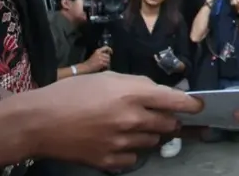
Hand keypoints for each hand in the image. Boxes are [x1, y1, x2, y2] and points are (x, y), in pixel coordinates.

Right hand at [26, 72, 202, 171]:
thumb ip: (135, 84)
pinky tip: (115, 142)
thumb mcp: (105, 77)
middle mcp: (132, 120)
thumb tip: (157, 92)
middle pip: (168, 124)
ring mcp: (122, 144)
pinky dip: (130, 151)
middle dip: (167, 119)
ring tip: (128, 126)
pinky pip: (134, 159)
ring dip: (148, 135)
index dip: (190, 104)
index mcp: (131, 94)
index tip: (198, 106)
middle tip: (156, 115)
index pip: (174, 100)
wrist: (39, 122)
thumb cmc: (71, 93)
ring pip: (152, 142)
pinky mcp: (111, 162)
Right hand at [84, 46, 111, 72]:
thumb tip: (108, 54)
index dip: (109, 49)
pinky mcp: (101, 63)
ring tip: (103, 66)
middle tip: (104, 63)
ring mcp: (100, 58)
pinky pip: (107, 65)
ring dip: (107, 64)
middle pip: (108, 56)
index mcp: (97, 51)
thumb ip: (101, 54)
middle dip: (107, 60)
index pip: (106, 47)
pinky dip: (106, 67)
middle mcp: (99, 54)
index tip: (111, 52)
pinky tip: (102, 68)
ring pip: (108, 61)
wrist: (86, 67)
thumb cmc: (90, 62)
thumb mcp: (95, 55)